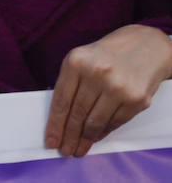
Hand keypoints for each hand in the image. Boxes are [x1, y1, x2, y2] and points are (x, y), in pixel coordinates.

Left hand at [45, 23, 171, 156]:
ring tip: (79, 149)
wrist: (146, 46)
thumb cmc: (107, 55)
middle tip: (65, 150)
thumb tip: (59, 118)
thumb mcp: (81, 59)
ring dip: (85, 139)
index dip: (55, 124)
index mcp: (76, 62)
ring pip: (95, 122)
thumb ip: (70, 84)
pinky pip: (115, 122)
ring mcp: (118, 88)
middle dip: (69, 136)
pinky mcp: (136, 99)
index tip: (50, 140)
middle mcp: (96, 74)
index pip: (61, 100)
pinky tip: (96, 138)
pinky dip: (103, 132)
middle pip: (77, 114)